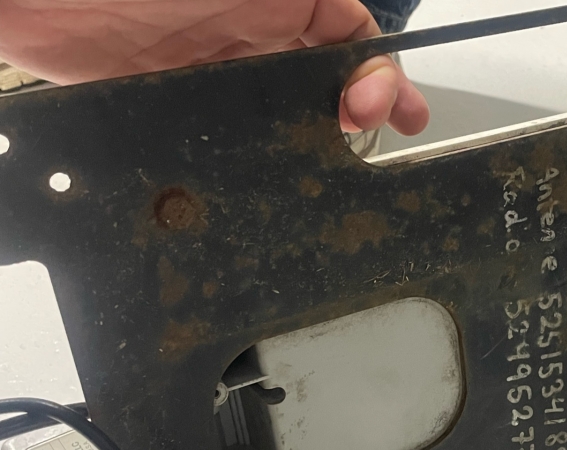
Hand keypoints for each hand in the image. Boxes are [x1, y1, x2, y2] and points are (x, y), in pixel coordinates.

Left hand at [0, 0, 428, 134]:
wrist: (41, 4)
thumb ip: (308, 6)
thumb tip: (360, 40)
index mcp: (281, 2)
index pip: (351, 39)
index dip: (380, 72)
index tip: (382, 105)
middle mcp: (257, 41)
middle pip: (329, 82)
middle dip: (369, 108)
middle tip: (391, 130)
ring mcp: (224, 82)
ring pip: (291, 119)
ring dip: (324, 142)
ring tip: (347, 165)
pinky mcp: (187, 115)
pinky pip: (237, 146)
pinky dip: (262, 165)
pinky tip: (279, 180)